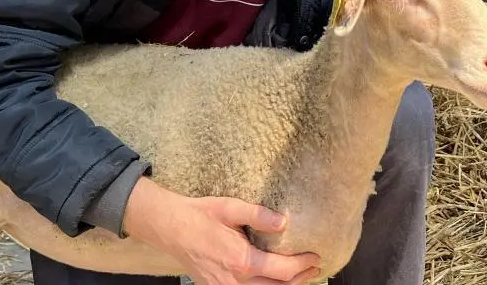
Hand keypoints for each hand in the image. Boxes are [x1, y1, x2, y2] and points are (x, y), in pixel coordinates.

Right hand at [122, 177, 320, 284]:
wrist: (171, 228)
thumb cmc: (200, 215)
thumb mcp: (230, 208)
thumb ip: (258, 215)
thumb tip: (284, 222)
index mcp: (242, 261)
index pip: (284, 270)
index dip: (303, 265)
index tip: (316, 256)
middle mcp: (235, 281)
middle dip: (300, 279)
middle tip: (315, 268)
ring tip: (299, 276)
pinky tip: (272, 280)